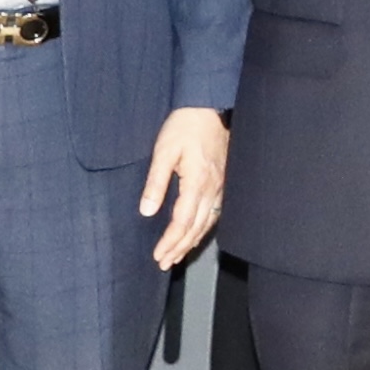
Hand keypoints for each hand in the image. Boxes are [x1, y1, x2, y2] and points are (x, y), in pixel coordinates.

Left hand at [140, 106, 228, 265]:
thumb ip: (155, 183)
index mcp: (197, 182)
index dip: (170, 241)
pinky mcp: (224, 181)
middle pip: (196, 227)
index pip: (182, 221)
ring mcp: (221, 186)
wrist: (209, 107)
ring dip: (192, 241)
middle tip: (165, 263)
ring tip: (178, 255)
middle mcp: (212, 188)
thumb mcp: (163, 151)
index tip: (158, 255)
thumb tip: (146, 211)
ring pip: (208, 222)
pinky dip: (205, 228)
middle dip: (180, 248)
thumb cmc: (184, 127)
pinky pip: (216, 212)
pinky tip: (197, 233)